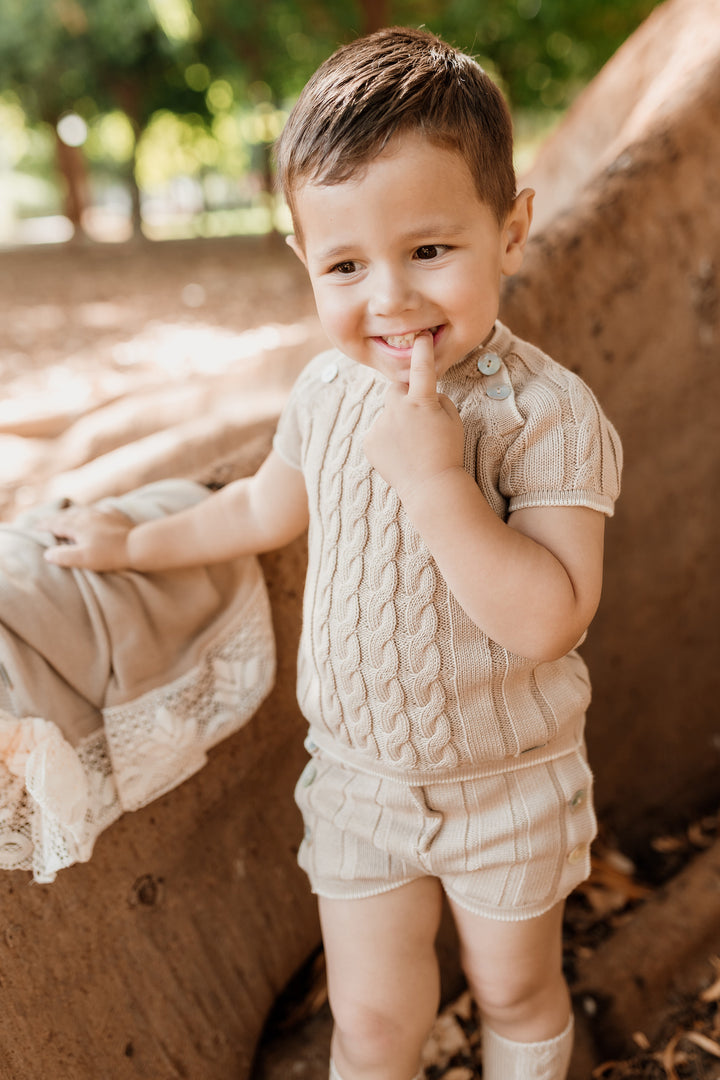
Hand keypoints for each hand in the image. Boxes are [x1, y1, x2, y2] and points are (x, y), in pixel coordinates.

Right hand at [41, 504, 134, 570]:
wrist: (137, 545)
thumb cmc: (109, 554)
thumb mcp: (83, 558)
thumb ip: (63, 556)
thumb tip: (47, 554)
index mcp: (77, 525)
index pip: (55, 524)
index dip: (44, 526)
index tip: (34, 527)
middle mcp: (87, 515)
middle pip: (67, 515)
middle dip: (55, 518)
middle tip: (46, 521)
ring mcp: (102, 513)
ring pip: (82, 510)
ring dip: (71, 513)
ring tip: (66, 515)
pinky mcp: (115, 515)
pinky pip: (99, 509)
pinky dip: (92, 511)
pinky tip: (95, 511)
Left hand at [363, 333, 464, 504]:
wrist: (430, 487)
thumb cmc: (447, 452)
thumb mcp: (453, 420)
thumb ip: (437, 400)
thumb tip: (423, 395)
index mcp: (422, 402)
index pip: (422, 369)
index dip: (422, 351)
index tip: (421, 336)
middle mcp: (397, 409)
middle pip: (396, 390)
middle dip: (405, 397)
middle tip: (419, 420)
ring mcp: (380, 425)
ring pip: (388, 415)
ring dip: (397, 424)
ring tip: (412, 447)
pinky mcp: (369, 441)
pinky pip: (378, 432)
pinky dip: (387, 440)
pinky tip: (400, 456)